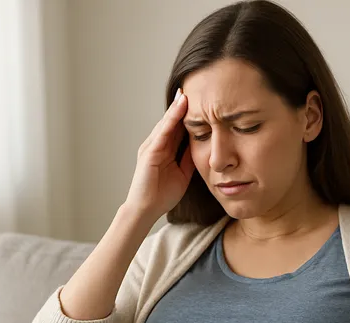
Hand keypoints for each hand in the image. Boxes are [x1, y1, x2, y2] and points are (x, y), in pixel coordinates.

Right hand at [124, 88, 194, 217]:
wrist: (146, 210)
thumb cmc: (162, 195)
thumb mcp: (183, 173)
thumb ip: (189, 158)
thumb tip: (203, 146)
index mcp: (165, 150)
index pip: (179, 127)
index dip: (189, 114)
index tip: (201, 100)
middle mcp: (157, 144)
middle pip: (172, 120)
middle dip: (182, 105)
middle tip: (193, 86)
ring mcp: (151, 147)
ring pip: (167, 123)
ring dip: (177, 107)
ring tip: (187, 92)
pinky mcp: (149, 152)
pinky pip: (162, 132)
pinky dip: (171, 119)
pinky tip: (179, 108)